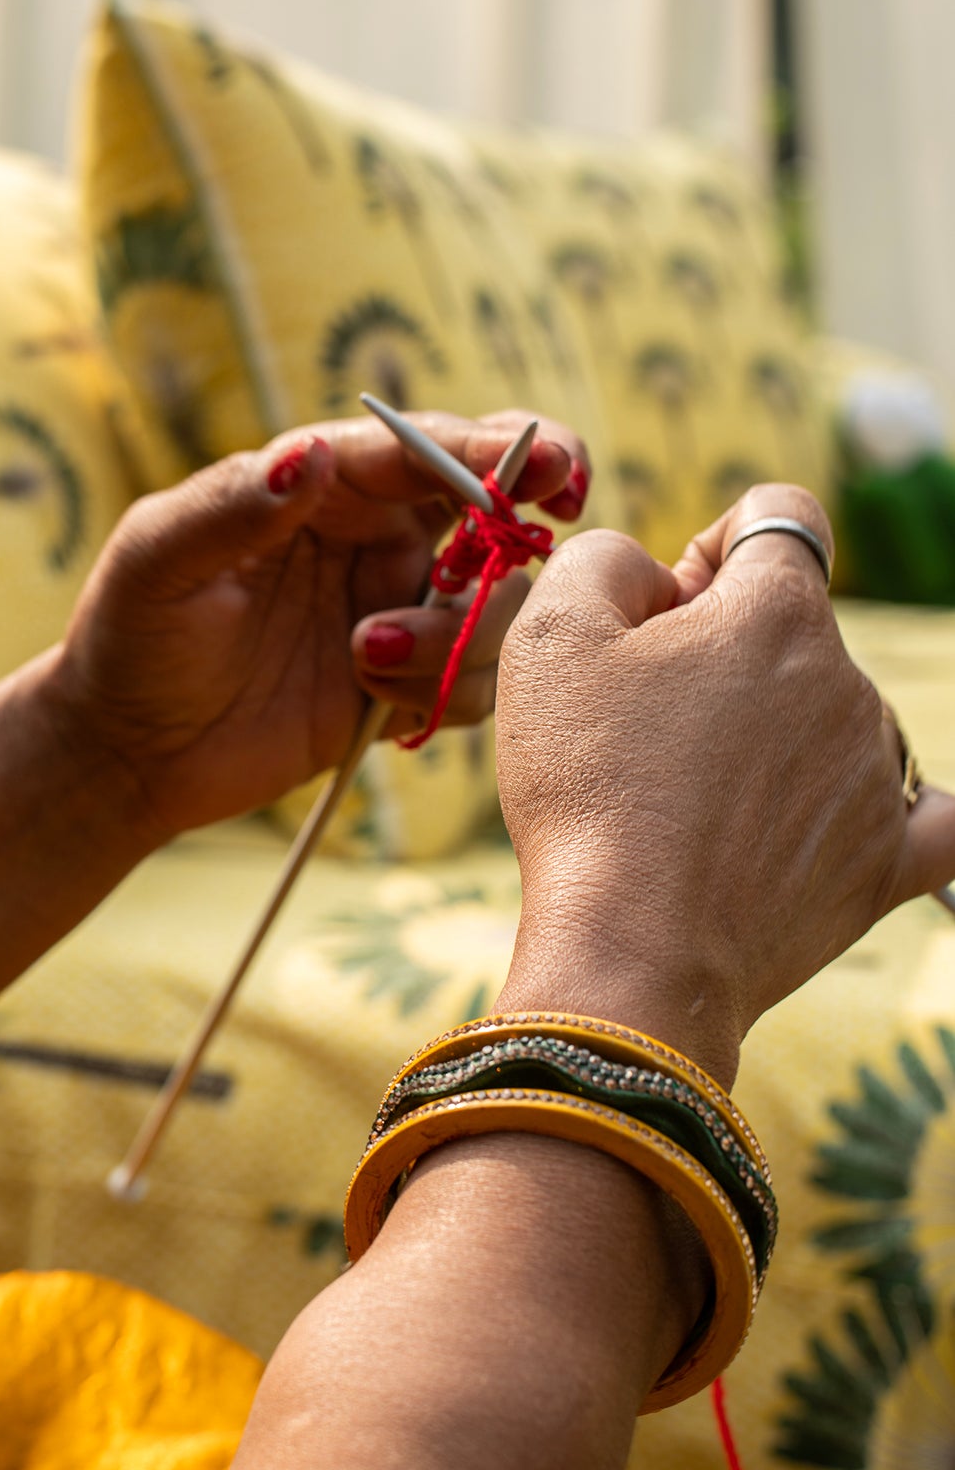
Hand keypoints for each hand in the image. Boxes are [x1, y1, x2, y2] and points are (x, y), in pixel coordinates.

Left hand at [49, 412, 590, 837]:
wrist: (125, 753)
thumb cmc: (131, 637)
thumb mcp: (159, 561)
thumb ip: (234, 507)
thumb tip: (312, 454)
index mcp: (327, 485)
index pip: (428, 447)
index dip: (500, 448)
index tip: (550, 465)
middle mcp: (379, 537)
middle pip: (497, 506)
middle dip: (536, 507)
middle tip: (561, 513)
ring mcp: (401, 612)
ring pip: (499, 606)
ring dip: (460, 633)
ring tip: (365, 657)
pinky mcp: (407, 687)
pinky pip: (476, 684)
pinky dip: (445, 692)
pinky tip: (376, 704)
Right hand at [494, 483, 954, 1086]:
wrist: (634, 951)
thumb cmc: (591, 789)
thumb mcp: (552, 634)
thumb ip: (603, 557)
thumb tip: (652, 573)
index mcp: (777, 611)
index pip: (776, 518)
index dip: (710, 547)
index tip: (664, 611)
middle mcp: (849, 681)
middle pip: (794, 628)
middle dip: (725, 653)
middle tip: (646, 727)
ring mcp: (880, 774)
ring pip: (830, 715)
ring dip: (771, 732)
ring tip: (687, 801)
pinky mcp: (889, 862)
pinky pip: (928, 814)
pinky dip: (891, 808)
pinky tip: (849, 817)